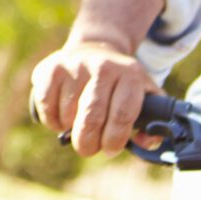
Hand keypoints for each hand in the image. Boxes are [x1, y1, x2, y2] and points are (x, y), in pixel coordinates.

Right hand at [30, 38, 159, 157]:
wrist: (95, 50)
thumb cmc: (121, 86)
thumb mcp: (145, 97)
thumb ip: (153, 126)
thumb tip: (144, 142)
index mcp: (131, 74)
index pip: (123, 113)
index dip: (115, 138)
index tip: (111, 149)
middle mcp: (104, 66)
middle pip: (92, 117)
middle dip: (89, 143)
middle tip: (89, 149)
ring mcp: (76, 65)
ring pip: (68, 114)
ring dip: (70, 130)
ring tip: (78, 126)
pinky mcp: (51, 69)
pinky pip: (47, 107)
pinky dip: (52, 121)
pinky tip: (62, 118)